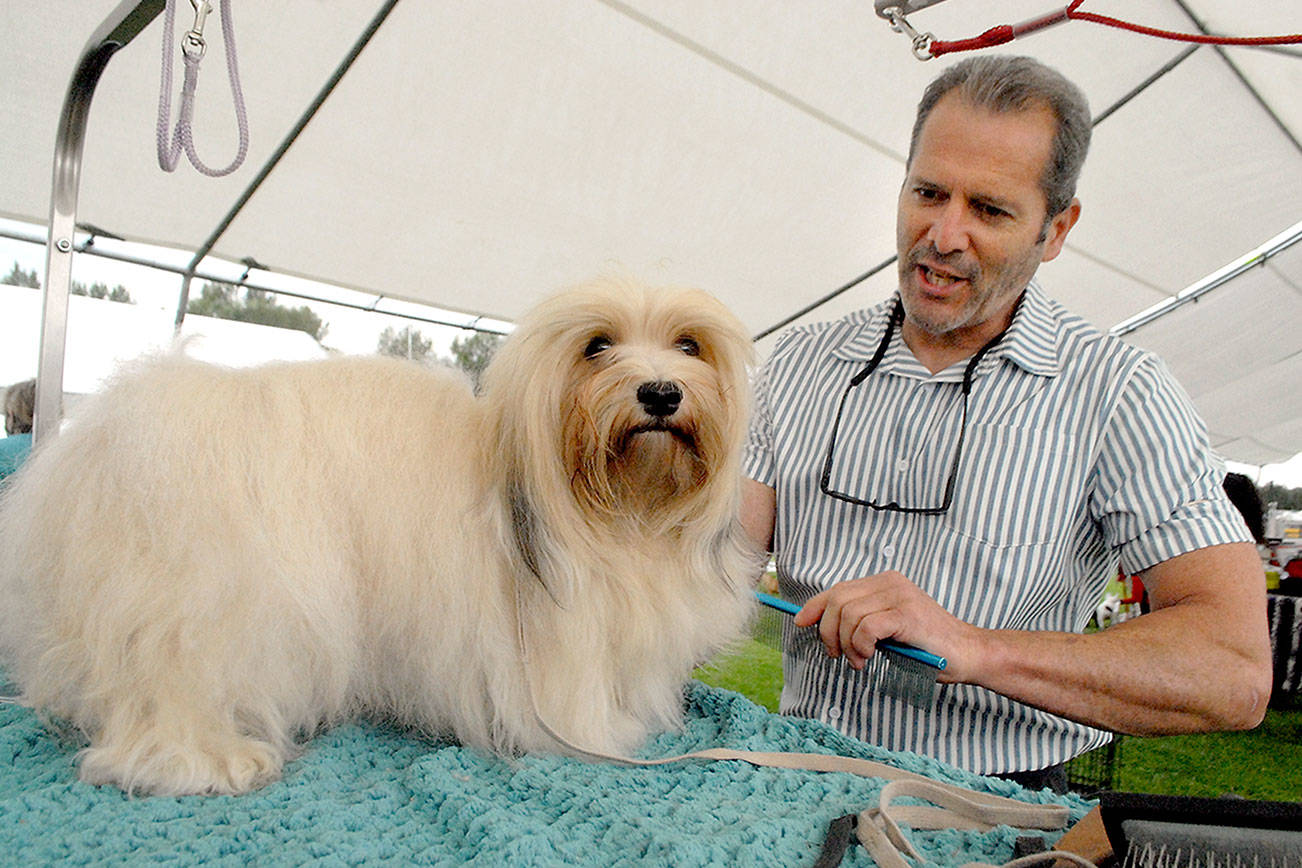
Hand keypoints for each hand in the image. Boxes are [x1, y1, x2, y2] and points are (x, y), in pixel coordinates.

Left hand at [793, 571, 971, 676]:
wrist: (967, 653)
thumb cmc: (926, 645)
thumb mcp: (887, 629)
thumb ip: (862, 621)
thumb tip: (824, 626)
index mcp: (884, 582)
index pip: (838, 589)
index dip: (814, 606)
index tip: (800, 622)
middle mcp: (890, 582)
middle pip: (837, 600)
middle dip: (828, 631)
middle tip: (836, 654)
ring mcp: (899, 596)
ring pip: (848, 615)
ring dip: (846, 644)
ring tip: (859, 660)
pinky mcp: (906, 613)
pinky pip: (866, 627)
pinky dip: (860, 645)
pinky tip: (868, 656)